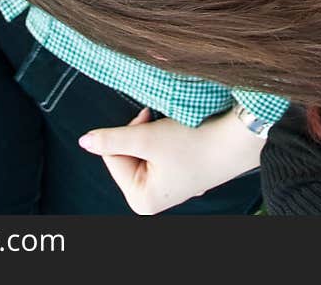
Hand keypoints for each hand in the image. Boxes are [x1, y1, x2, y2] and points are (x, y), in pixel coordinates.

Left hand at [78, 106, 262, 214]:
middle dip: (139, 134)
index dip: (126, 133)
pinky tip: (181, 136)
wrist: (236, 139)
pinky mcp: (178, 175)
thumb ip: (111, 139)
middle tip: (158, 123)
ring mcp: (166, 188)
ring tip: (171, 129)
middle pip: (125, 155)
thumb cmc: (194, 141)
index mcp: (142, 201)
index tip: (147, 119)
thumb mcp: (147, 137)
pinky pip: (157, 152)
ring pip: (141, 150)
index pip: (112, 157)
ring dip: (151, 133)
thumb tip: (83, 141)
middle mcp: (152, 200)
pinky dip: (164, 138)